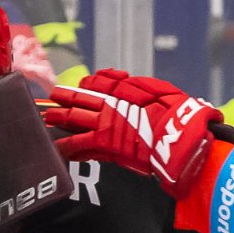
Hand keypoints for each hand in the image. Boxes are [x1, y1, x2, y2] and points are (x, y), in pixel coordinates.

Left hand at [39, 71, 226, 194]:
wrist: (186, 138)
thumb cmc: (187, 123)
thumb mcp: (178, 104)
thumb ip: (167, 101)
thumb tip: (178, 109)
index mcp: (131, 91)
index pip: (104, 83)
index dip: (90, 86)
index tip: (81, 86)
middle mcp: (116, 102)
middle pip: (85, 97)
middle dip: (67, 98)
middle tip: (51, 97)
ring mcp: (109, 121)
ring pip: (77, 116)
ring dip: (60, 117)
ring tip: (45, 118)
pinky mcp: (106, 141)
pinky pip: (81, 143)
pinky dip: (67, 147)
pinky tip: (55, 149)